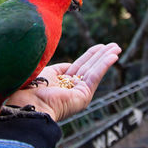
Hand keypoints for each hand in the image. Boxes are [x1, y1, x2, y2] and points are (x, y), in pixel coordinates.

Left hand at [6, 43, 120, 120]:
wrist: (29, 102)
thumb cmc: (31, 87)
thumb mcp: (46, 72)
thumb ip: (59, 68)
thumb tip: (69, 65)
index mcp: (62, 83)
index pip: (80, 66)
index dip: (90, 55)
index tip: (100, 46)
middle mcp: (72, 89)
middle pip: (89, 67)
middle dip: (101, 55)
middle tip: (114, 45)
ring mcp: (79, 93)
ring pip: (94, 70)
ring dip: (106, 58)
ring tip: (117, 47)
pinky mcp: (83, 95)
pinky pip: (95, 76)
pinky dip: (104, 65)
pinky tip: (113, 56)